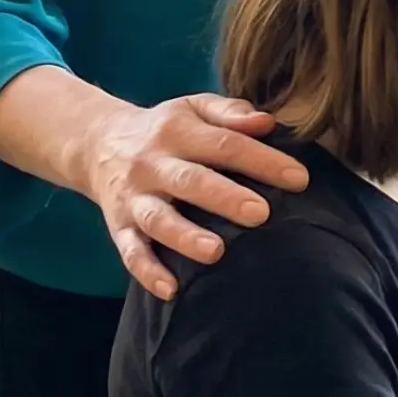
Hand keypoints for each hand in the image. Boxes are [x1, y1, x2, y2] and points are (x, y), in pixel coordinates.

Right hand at [80, 94, 309, 299]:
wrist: (98, 143)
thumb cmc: (164, 128)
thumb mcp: (192, 107)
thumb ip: (229, 112)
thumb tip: (267, 123)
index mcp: (177, 131)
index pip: (224, 145)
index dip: (262, 161)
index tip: (299, 179)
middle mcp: (152, 164)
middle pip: (190, 181)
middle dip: (225, 198)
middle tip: (260, 213)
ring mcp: (134, 197)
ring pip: (157, 219)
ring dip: (185, 237)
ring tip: (216, 252)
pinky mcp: (118, 226)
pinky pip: (129, 251)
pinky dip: (147, 272)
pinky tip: (170, 289)